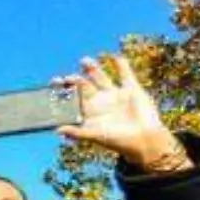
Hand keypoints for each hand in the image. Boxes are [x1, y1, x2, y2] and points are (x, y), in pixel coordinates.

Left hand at [56, 55, 190, 172]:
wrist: (144, 140)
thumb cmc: (117, 141)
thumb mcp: (96, 136)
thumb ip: (77, 132)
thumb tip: (57, 130)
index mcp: (89, 111)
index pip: (73, 97)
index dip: (64, 89)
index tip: (56, 82)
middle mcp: (100, 100)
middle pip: (84, 85)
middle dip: (76, 79)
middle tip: (69, 76)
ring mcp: (115, 94)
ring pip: (101, 77)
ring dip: (93, 69)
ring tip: (84, 61)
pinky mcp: (132, 89)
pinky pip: (126, 74)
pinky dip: (122, 65)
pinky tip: (116, 57)